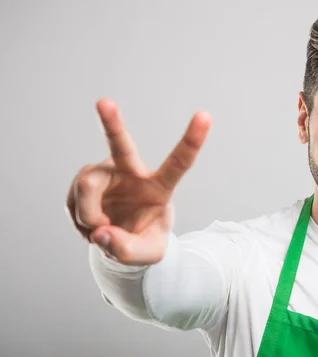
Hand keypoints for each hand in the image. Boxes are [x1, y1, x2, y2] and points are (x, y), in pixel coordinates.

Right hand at [65, 99, 210, 264]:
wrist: (121, 238)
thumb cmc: (144, 239)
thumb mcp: (147, 255)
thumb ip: (128, 249)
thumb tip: (101, 233)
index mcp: (159, 186)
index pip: (179, 162)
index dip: (193, 139)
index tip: (205, 115)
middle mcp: (131, 172)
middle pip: (121, 145)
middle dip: (111, 123)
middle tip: (104, 102)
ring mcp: (105, 173)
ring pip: (87, 187)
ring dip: (88, 216)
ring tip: (100, 231)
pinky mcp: (84, 180)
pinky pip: (74, 202)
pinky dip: (82, 222)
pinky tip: (93, 225)